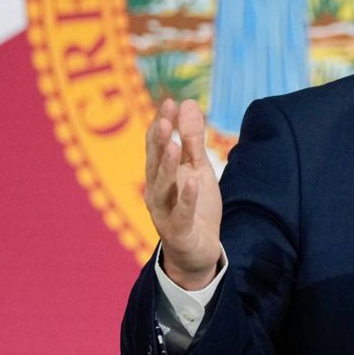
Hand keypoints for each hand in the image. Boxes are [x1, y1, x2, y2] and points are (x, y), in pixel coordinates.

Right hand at [143, 99, 223, 289]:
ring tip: (173, 144)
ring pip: (162, 187)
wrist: (198, 252)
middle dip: (159, 141)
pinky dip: (186, 197)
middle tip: (165, 119)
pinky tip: (193, 181)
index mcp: (160, 175)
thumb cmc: (195, 206)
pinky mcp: (178, 231)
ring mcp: (164, 212)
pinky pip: (181, 213)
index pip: (157, 145)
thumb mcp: (198, 168)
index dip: (162, 124)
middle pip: (155, 163)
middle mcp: (156, 192)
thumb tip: (188, 103)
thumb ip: (193, 139)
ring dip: (166, 166)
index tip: (170, 102)